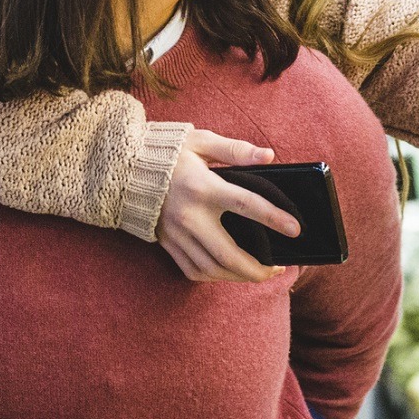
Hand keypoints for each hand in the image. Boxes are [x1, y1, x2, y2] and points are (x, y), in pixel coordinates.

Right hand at [157, 130, 300, 283]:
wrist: (123, 168)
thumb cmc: (168, 152)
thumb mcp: (201, 141)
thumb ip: (236, 150)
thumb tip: (268, 156)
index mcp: (203, 187)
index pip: (246, 206)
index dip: (273, 218)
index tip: (295, 229)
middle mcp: (190, 215)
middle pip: (229, 254)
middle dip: (258, 269)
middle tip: (279, 269)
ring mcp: (176, 234)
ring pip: (212, 269)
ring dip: (239, 277)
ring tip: (259, 273)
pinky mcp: (166, 244)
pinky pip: (193, 271)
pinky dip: (215, 277)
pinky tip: (230, 273)